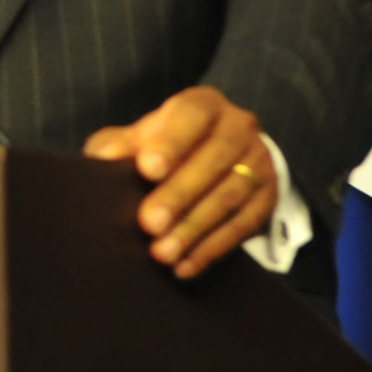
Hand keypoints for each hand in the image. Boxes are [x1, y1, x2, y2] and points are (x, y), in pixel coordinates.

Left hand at [83, 86, 275, 279]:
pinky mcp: (268, 198)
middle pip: (213, 160)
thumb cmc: (164, 145)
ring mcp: (259, 162)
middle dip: (179, 195)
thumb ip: (120, 144)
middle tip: (149, 223)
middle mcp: (239, 127)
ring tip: (162, 252)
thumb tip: (103, 159)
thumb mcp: (141, 137)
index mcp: (205, 105)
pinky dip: (212, 249)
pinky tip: (185, 267)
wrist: (215, 157)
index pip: (191, 116)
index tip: (147, 169)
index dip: (170, 142)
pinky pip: (243, 226)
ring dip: (194, 228)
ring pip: (230, 196)